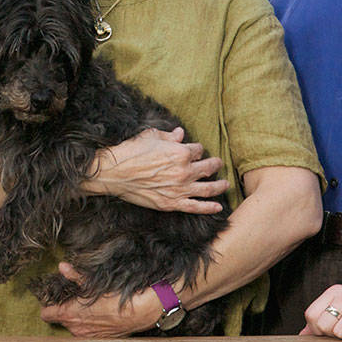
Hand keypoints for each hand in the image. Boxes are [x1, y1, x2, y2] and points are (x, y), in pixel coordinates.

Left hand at [39, 262, 159, 337]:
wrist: (138, 312)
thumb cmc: (115, 297)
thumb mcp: (92, 283)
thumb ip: (74, 276)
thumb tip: (62, 266)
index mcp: (69, 314)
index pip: (46, 315)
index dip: (48, 307)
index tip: (52, 300)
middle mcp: (75, 328)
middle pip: (61, 320)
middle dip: (64, 311)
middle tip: (73, 300)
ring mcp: (86, 337)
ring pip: (74, 327)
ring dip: (77, 320)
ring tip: (87, 308)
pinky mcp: (98, 341)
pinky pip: (87, 333)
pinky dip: (89, 326)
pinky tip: (98, 317)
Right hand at [91, 127, 228, 212]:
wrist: (115, 172)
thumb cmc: (131, 151)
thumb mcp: (151, 136)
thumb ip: (169, 136)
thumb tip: (180, 133)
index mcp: (181, 152)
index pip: (198, 150)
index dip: (196, 149)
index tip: (194, 150)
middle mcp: (184, 171)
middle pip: (207, 168)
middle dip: (214, 164)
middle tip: (218, 164)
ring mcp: (179, 189)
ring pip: (208, 189)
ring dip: (219, 186)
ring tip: (225, 184)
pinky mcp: (171, 203)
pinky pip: (195, 207)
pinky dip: (209, 208)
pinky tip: (218, 207)